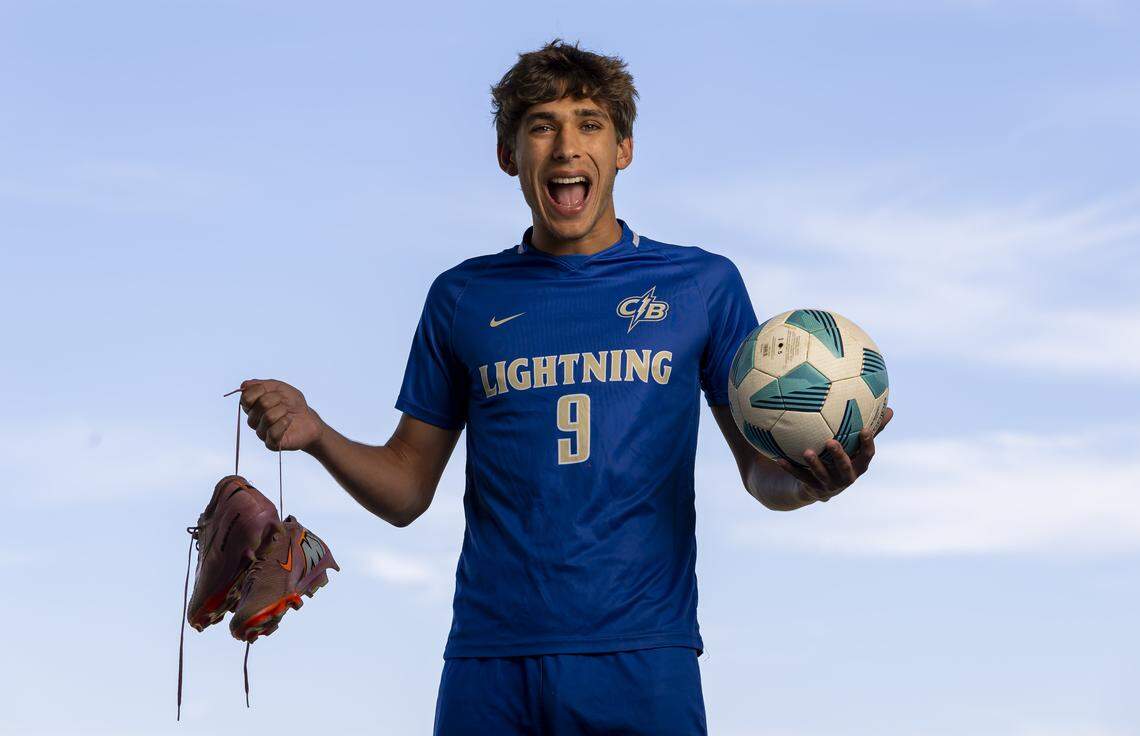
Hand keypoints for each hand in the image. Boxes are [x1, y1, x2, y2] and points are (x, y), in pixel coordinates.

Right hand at [236, 378, 324, 451]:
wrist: (309, 420)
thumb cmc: (292, 403)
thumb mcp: (279, 388)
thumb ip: (261, 385)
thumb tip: (244, 385)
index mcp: (252, 407)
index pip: (246, 397)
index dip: (262, 390)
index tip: (274, 391)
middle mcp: (253, 420)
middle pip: (261, 404)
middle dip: (278, 399)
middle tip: (285, 403)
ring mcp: (261, 433)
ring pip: (269, 417)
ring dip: (283, 411)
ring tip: (288, 413)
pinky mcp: (271, 444)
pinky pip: (273, 432)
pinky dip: (285, 423)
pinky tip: (289, 421)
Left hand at [776, 407, 893, 503]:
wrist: (821, 485)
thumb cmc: (843, 457)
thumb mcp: (856, 444)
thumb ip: (871, 428)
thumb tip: (891, 409)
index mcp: (858, 464)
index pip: (867, 455)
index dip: (867, 443)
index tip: (864, 429)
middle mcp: (846, 477)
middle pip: (845, 468)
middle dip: (839, 456)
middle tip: (830, 442)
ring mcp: (829, 484)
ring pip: (822, 475)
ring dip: (814, 464)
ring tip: (806, 452)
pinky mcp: (812, 488)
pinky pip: (800, 477)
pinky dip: (790, 468)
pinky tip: (779, 458)